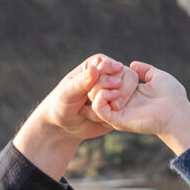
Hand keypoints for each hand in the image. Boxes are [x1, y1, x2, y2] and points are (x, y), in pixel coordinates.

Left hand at [14, 54, 129, 178]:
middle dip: (108, 95)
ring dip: (110, 107)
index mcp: (97, 64)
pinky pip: (125, 112)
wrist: (64, 126)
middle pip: (127, 79)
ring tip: (92, 111)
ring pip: (127, 97)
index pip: (113, 67)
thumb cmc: (62, 104)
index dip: (104, 82)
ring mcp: (118, 91)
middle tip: (90, 102)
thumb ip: (82, 81)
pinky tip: (98, 119)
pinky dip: (112, 117)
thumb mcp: (68, 92)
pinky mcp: (121, 106)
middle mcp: (111, 74)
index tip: (91, 94)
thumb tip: (95, 68)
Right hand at [88, 61, 189, 154]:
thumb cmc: (173, 96)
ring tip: (116, 83)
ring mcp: (117, 111)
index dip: (108, 68)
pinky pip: (98, 108)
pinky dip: (102, 96)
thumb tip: (132, 65)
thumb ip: (145, 70)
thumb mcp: (158, 76)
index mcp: (129, 91)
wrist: (178, 114)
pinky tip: (115, 91)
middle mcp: (120, 101)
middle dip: (102, 74)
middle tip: (112, 71)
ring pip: (94, 96)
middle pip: (98, 85)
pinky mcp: (117, 119)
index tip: (114, 64)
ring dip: (102, 85)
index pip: (108, 76)